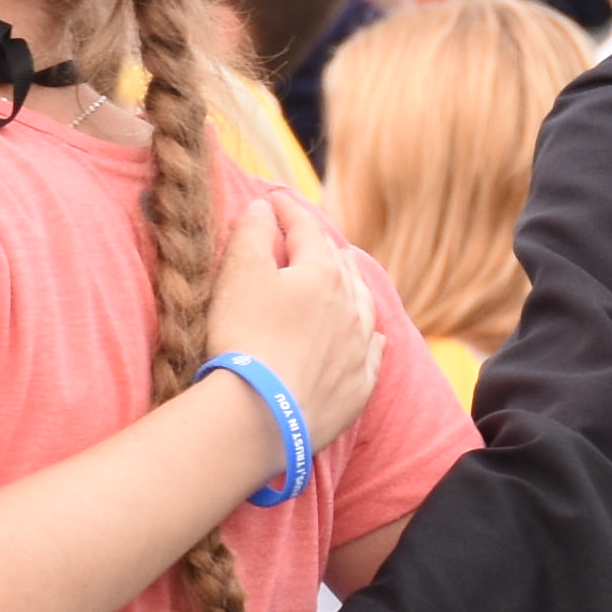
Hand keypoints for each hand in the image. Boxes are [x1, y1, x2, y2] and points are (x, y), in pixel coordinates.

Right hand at [202, 197, 383, 443]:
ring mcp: (360, 347)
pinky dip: (369, 336)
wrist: (263, 413)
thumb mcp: (239, 274)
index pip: (305, 228)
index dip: (287, 209)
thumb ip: (251, 234)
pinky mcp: (359, 386)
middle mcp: (352, 305)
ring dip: (351, 286)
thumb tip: (264, 208)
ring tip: (344, 279)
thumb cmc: (245, 338)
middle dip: (322, 245)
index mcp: (322, 272)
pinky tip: (370, 336)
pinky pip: (373, 351)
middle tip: (307, 236)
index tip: (275, 198)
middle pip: (340, 264)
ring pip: (363, 304)